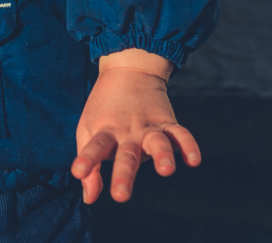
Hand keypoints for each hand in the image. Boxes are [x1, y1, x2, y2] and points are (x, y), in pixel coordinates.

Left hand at [70, 49, 200, 203]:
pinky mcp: (167, 123)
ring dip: (162, 156)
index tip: (78, 172)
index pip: (94, 146)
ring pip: (157, 142)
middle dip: (123, 175)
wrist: (129, 70)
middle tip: (121, 196)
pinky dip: (188, 145)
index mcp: (105, 132)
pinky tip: (194, 160)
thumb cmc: (103, 109)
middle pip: (126, 154)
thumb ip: (90, 167)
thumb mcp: (87, 130)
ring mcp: (148, 127)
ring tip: (166, 171)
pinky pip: (180, 134)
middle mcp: (127, 131)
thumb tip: (89, 200)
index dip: (86, 159)